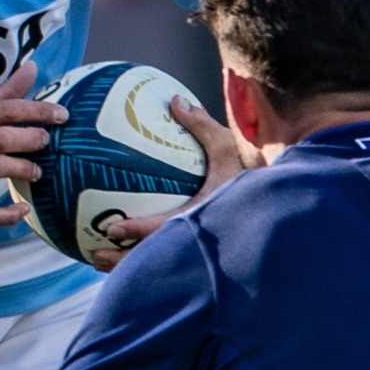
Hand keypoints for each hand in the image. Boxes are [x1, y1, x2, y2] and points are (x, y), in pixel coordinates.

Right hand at [0, 60, 66, 226]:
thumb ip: (4, 92)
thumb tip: (33, 68)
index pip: (7, 109)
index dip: (37, 111)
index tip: (62, 115)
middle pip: (2, 137)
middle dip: (30, 139)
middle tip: (47, 142)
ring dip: (20, 169)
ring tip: (36, 172)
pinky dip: (4, 214)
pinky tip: (22, 210)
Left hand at [91, 96, 249, 270]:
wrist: (274, 204)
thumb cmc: (252, 174)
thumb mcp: (229, 148)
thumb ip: (202, 127)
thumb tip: (175, 101)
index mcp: (205, 217)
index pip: (167, 228)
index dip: (139, 231)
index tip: (112, 228)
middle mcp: (199, 241)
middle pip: (155, 259)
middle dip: (123, 261)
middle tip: (95, 254)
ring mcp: (198, 254)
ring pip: (156, 268)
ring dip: (126, 268)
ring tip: (98, 260)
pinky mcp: (197, 259)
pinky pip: (163, 264)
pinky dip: (140, 265)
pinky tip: (119, 259)